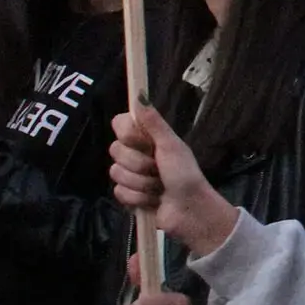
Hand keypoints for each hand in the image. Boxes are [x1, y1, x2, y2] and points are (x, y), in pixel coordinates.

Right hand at [109, 104, 238, 256]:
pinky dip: (138, 198)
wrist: (189, 210)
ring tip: (159, 187)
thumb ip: (153, 122)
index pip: (119, 124)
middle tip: (159, 169)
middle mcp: (137, 153)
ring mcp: (131, 175)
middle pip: (115, 150)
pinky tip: (152, 200)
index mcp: (148, 138)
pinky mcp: (128, 195)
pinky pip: (119, 192)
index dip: (129, 134)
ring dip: (142, 183)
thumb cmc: (185, 174)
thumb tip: (139, 94)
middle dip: (140, 164)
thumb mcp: (171, 145)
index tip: (145, 142)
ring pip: (116, 173)